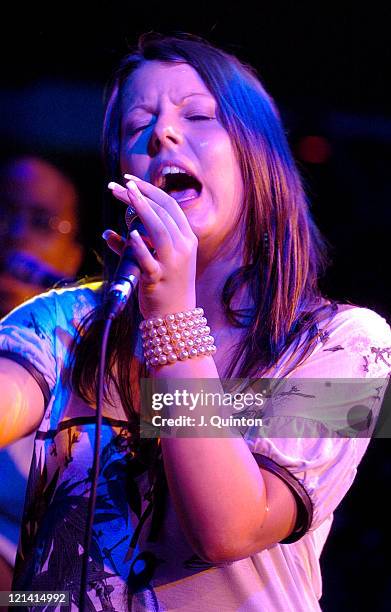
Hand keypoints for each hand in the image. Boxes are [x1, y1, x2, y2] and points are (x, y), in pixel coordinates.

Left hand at [105, 176, 197, 319]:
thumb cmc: (164, 287)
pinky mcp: (159, 279)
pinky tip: (130, 234)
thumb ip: (133, 247)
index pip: (169, 206)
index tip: (129, 180)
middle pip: (162, 213)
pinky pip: (149, 259)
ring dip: (142, 209)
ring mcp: (173, 263)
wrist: (174, 318)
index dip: (149, 190)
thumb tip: (108, 234)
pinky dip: (140, 246)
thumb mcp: (154, 262)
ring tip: (125, 194)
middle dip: (139, 195)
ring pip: (160, 230)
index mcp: (186, 239)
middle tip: (117, 185)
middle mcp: (183, 247)